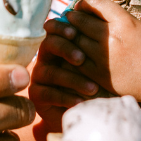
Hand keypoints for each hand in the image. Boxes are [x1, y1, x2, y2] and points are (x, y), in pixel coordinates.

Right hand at [31, 19, 109, 136]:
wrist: (84, 112)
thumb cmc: (94, 84)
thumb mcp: (97, 67)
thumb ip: (95, 50)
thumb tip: (103, 31)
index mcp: (59, 45)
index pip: (55, 29)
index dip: (61, 28)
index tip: (75, 32)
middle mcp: (46, 58)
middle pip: (48, 45)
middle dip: (65, 49)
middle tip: (82, 58)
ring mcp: (39, 76)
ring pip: (51, 72)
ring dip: (73, 79)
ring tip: (93, 88)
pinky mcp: (36, 95)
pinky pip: (48, 94)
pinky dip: (66, 98)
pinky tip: (81, 102)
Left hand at [67, 0, 140, 105]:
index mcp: (124, 22)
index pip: (95, 3)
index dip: (85, 2)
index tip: (82, 4)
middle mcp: (110, 38)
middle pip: (79, 21)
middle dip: (73, 17)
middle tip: (69, 17)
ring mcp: (103, 58)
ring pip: (75, 41)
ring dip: (69, 36)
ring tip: (67, 34)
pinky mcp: (101, 76)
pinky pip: (77, 62)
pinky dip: (72, 56)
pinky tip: (71, 53)